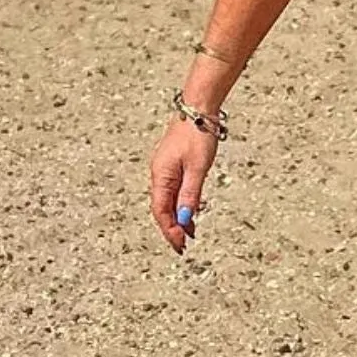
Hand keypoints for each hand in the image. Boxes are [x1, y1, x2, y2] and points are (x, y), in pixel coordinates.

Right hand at [149, 117, 216, 252]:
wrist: (197, 110)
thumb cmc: (197, 135)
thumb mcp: (198, 168)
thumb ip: (191, 194)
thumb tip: (186, 218)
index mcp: (161, 176)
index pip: (161, 211)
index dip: (170, 230)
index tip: (180, 245)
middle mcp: (159, 175)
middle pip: (162, 209)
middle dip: (172, 229)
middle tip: (183, 246)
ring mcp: (165, 170)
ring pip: (168, 202)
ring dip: (177, 219)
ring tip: (188, 235)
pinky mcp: (173, 166)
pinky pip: (173, 192)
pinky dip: (180, 205)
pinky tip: (189, 214)